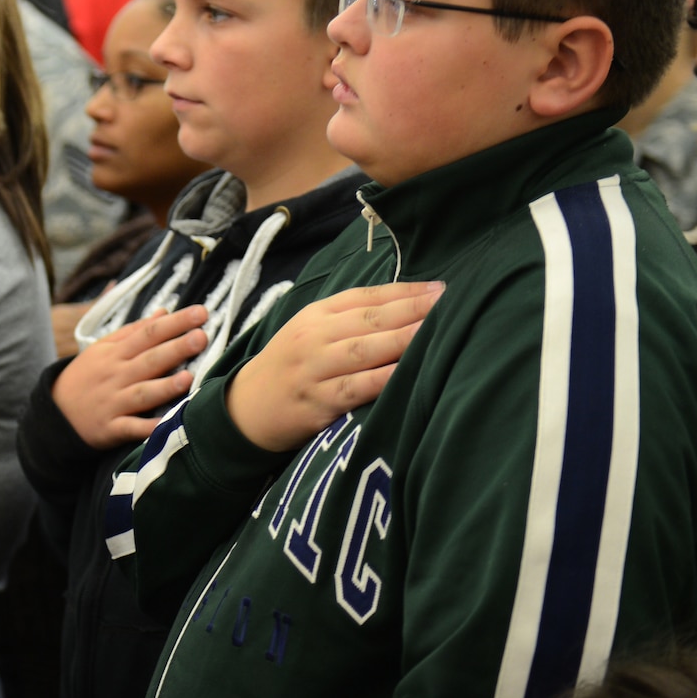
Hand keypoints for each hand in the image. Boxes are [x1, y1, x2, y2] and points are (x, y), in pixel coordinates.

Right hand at [51, 307, 209, 448]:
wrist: (56, 412)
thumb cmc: (87, 376)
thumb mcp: (103, 348)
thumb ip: (134, 331)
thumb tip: (164, 312)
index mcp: (116, 353)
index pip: (148, 333)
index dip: (175, 323)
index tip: (201, 313)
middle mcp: (116, 376)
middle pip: (149, 360)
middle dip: (176, 348)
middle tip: (201, 337)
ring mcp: (114, 402)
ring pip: (142, 393)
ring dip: (164, 386)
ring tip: (188, 378)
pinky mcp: (111, 428)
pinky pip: (131, 428)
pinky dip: (146, 428)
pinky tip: (164, 424)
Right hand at [226, 282, 443, 452]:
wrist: (245, 409)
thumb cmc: (291, 367)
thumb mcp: (309, 332)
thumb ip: (349, 318)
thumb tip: (409, 305)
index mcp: (315, 315)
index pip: (366, 297)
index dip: (405, 291)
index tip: (441, 288)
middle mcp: (313, 338)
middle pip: (370, 320)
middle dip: (414, 310)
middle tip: (451, 303)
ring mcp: (314, 371)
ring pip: (366, 350)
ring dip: (405, 340)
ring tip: (440, 332)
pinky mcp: (317, 404)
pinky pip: (357, 389)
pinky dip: (385, 380)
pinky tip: (411, 373)